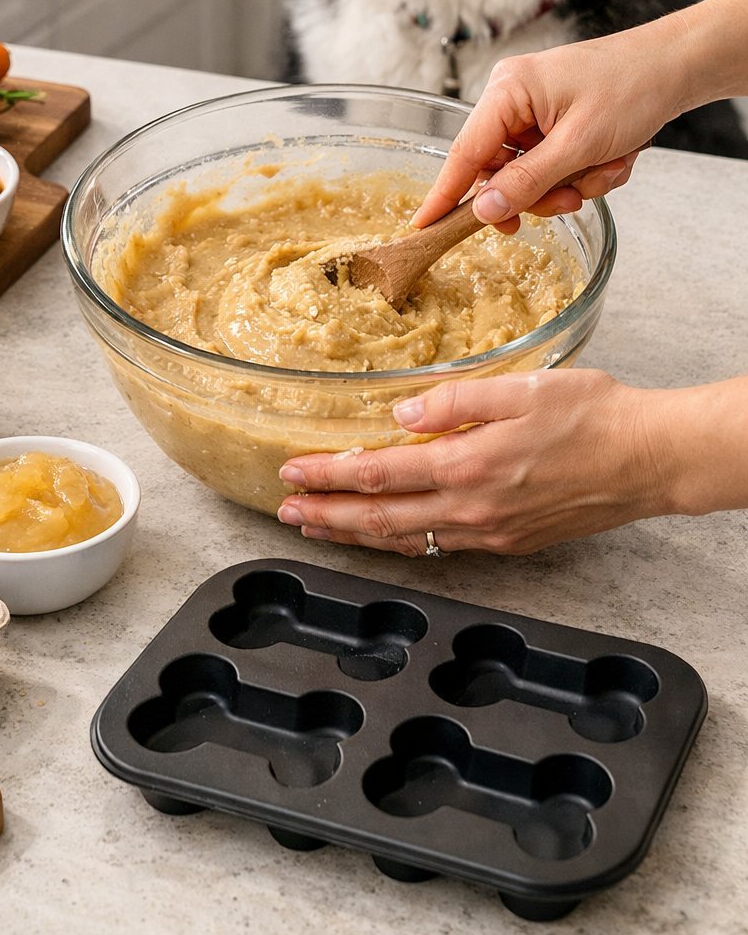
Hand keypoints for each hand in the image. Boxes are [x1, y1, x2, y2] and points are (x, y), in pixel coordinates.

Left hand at [276, 370, 677, 555]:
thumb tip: (401, 417)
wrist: (650, 459)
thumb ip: (455, 400)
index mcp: (468, 466)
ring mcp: (491, 533)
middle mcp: (472, 509)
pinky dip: (402, 543)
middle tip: (286, 514)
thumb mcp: (521, 388)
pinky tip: (388, 536)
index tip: (292, 475)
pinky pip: (440, 547)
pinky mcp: (510, 542)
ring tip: (320, 529)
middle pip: (380, 520)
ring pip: (407, 541)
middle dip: (326, 517)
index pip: (379, 476)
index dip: (328, 478)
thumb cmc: (593, 416)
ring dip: (357, 536)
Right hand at [413, 30, 683, 229]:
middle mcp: (513, 98)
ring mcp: (534, 110)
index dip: (446, 194)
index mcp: (507, 91)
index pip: (464, 153)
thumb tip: (483, 210)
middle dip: (540, 192)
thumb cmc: (631, 88)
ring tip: (606, 167)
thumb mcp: (578, 144)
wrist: (678, 66)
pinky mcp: (555, 121)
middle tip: (572, 198)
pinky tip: (613, 156)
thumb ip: (527, 181)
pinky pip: (554, 165)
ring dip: (570, 183)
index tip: (424, 226)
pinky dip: (584, 171)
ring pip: (531, 174)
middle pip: (500, 171)